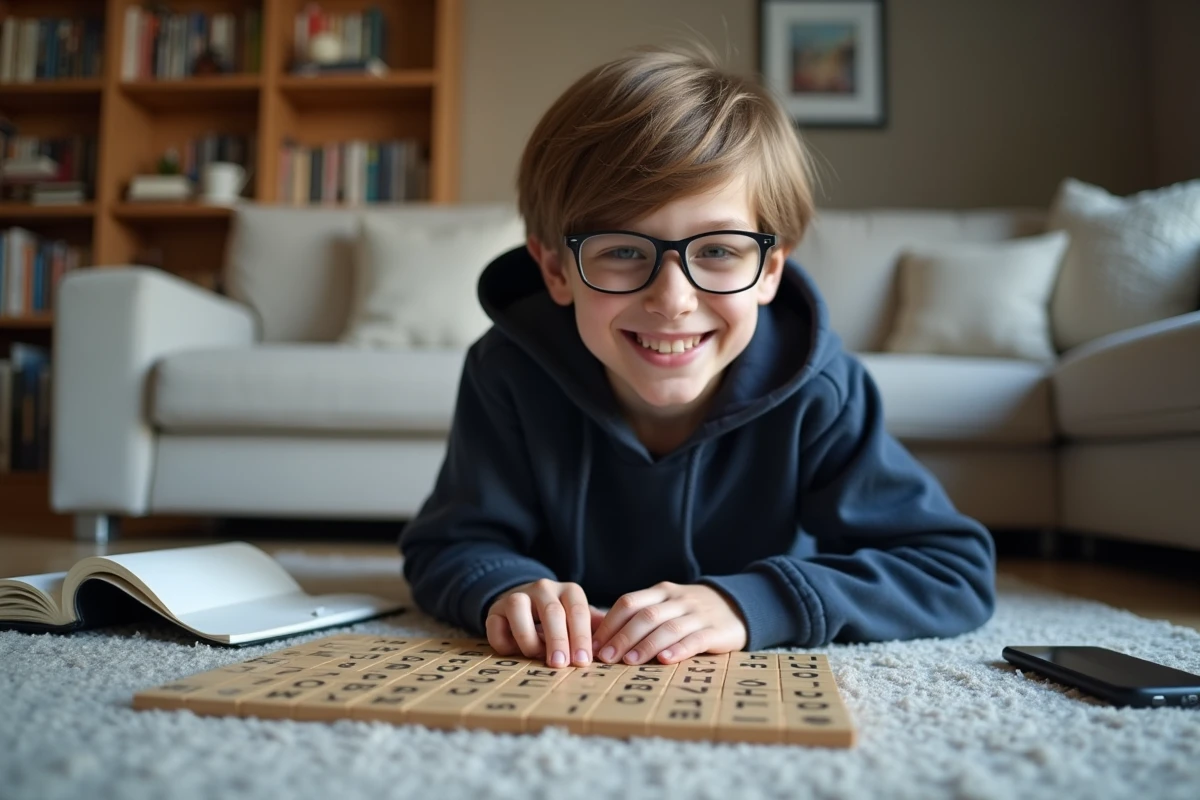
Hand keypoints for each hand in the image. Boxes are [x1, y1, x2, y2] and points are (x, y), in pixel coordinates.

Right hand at [485, 579, 604, 667]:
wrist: (523, 604)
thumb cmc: (558, 619)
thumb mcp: (578, 621)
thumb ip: (594, 630)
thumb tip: (614, 647)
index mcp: (569, 591)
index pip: (578, 612)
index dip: (581, 637)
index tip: (583, 662)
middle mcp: (544, 589)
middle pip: (552, 613)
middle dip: (558, 641)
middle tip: (561, 665)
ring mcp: (517, 596)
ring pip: (519, 611)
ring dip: (529, 638)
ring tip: (536, 656)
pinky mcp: (495, 609)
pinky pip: (496, 625)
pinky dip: (504, 641)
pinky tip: (513, 651)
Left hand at [592, 582, 746, 665]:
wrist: (738, 606)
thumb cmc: (691, 613)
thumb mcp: (667, 606)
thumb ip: (640, 617)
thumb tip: (600, 639)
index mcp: (661, 592)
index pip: (629, 603)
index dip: (609, 623)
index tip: (594, 644)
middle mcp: (677, 600)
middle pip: (645, 615)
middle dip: (623, 637)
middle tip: (606, 657)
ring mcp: (697, 614)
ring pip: (668, 627)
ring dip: (646, 645)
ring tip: (629, 662)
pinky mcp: (715, 631)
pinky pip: (695, 639)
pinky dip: (679, 649)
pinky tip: (665, 660)